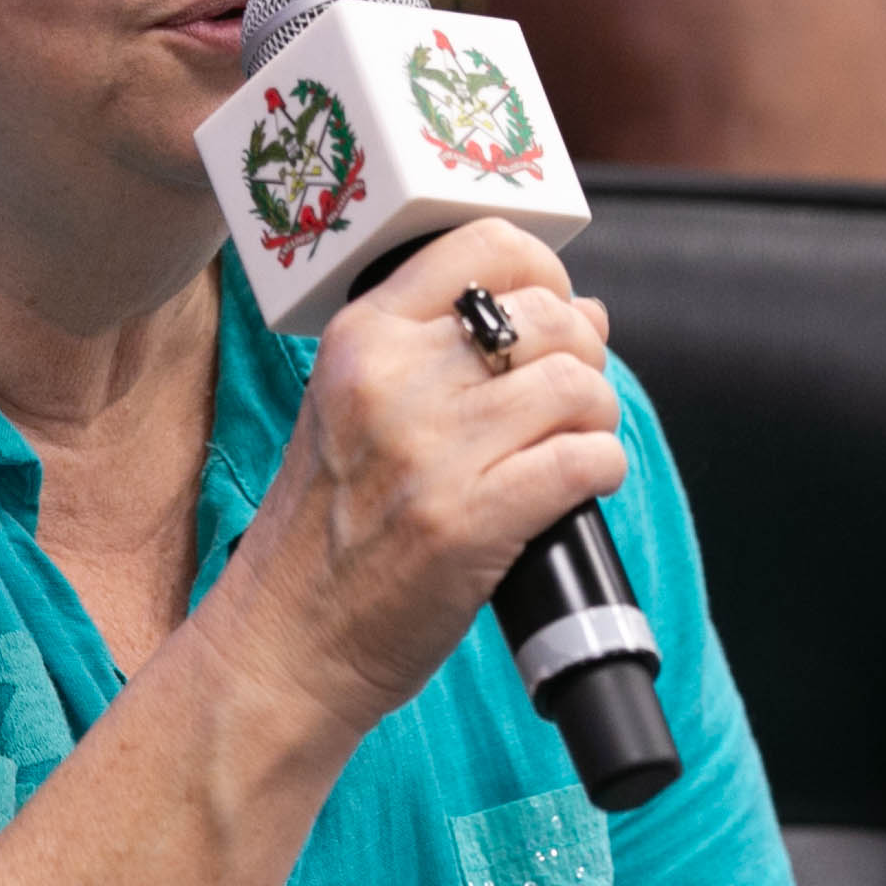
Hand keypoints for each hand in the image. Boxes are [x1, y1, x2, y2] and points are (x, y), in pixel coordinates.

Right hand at [201, 221, 627, 736]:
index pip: (484, 244)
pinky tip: (575, 489)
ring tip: (567, 447)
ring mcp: (431, 452)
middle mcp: (392, 381)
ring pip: (578, 385)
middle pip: (549, 316)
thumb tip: (584, 309)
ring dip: (595, 418)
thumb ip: (447, 354)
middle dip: (582, 355)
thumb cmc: (325, 531)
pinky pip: (587, 460)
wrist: (284, 641)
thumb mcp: (351, 411)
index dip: (546, 271)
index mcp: (360, 338)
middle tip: (564, 399)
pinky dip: (601, 472)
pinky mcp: (470, 521)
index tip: (551, 311)